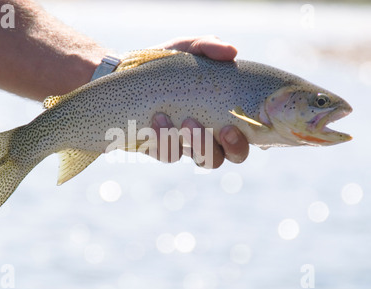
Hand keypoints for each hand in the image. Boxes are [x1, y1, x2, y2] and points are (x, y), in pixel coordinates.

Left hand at [150, 36, 248, 167]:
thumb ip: (209, 46)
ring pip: (202, 160)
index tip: (232, 127)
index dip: (241, 142)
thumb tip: (231, 52)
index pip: (243, 140)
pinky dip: (165, 142)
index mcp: (222, 115)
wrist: (127, 73)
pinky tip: (157, 121)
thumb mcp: (188, 49)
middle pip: (225, 157)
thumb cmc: (167, 63)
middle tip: (214, 128)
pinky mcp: (160, 148)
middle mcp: (208, 135)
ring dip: (196, 144)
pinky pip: (168, 155)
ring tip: (183, 121)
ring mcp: (185, 144)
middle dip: (224, 147)